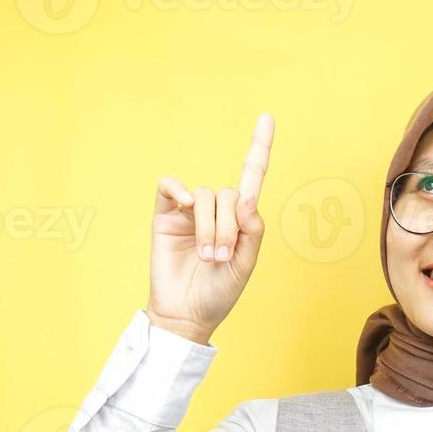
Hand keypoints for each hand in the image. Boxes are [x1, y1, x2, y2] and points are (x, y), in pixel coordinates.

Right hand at [146, 112, 274, 343]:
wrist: (186, 314)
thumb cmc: (218, 292)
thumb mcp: (246, 264)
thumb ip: (252, 230)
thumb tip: (246, 197)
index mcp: (240, 219)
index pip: (251, 177)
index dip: (259, 148)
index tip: (266, 118)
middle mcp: (216, 210)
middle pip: (228, 194)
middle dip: (228, 226)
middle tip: (221, 257)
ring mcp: (190, 212)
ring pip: (204, 197)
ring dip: (209, 227)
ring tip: (207, 257)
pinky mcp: (166, 215)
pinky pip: (169, 188)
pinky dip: (176, 189)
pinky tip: (183, 201)